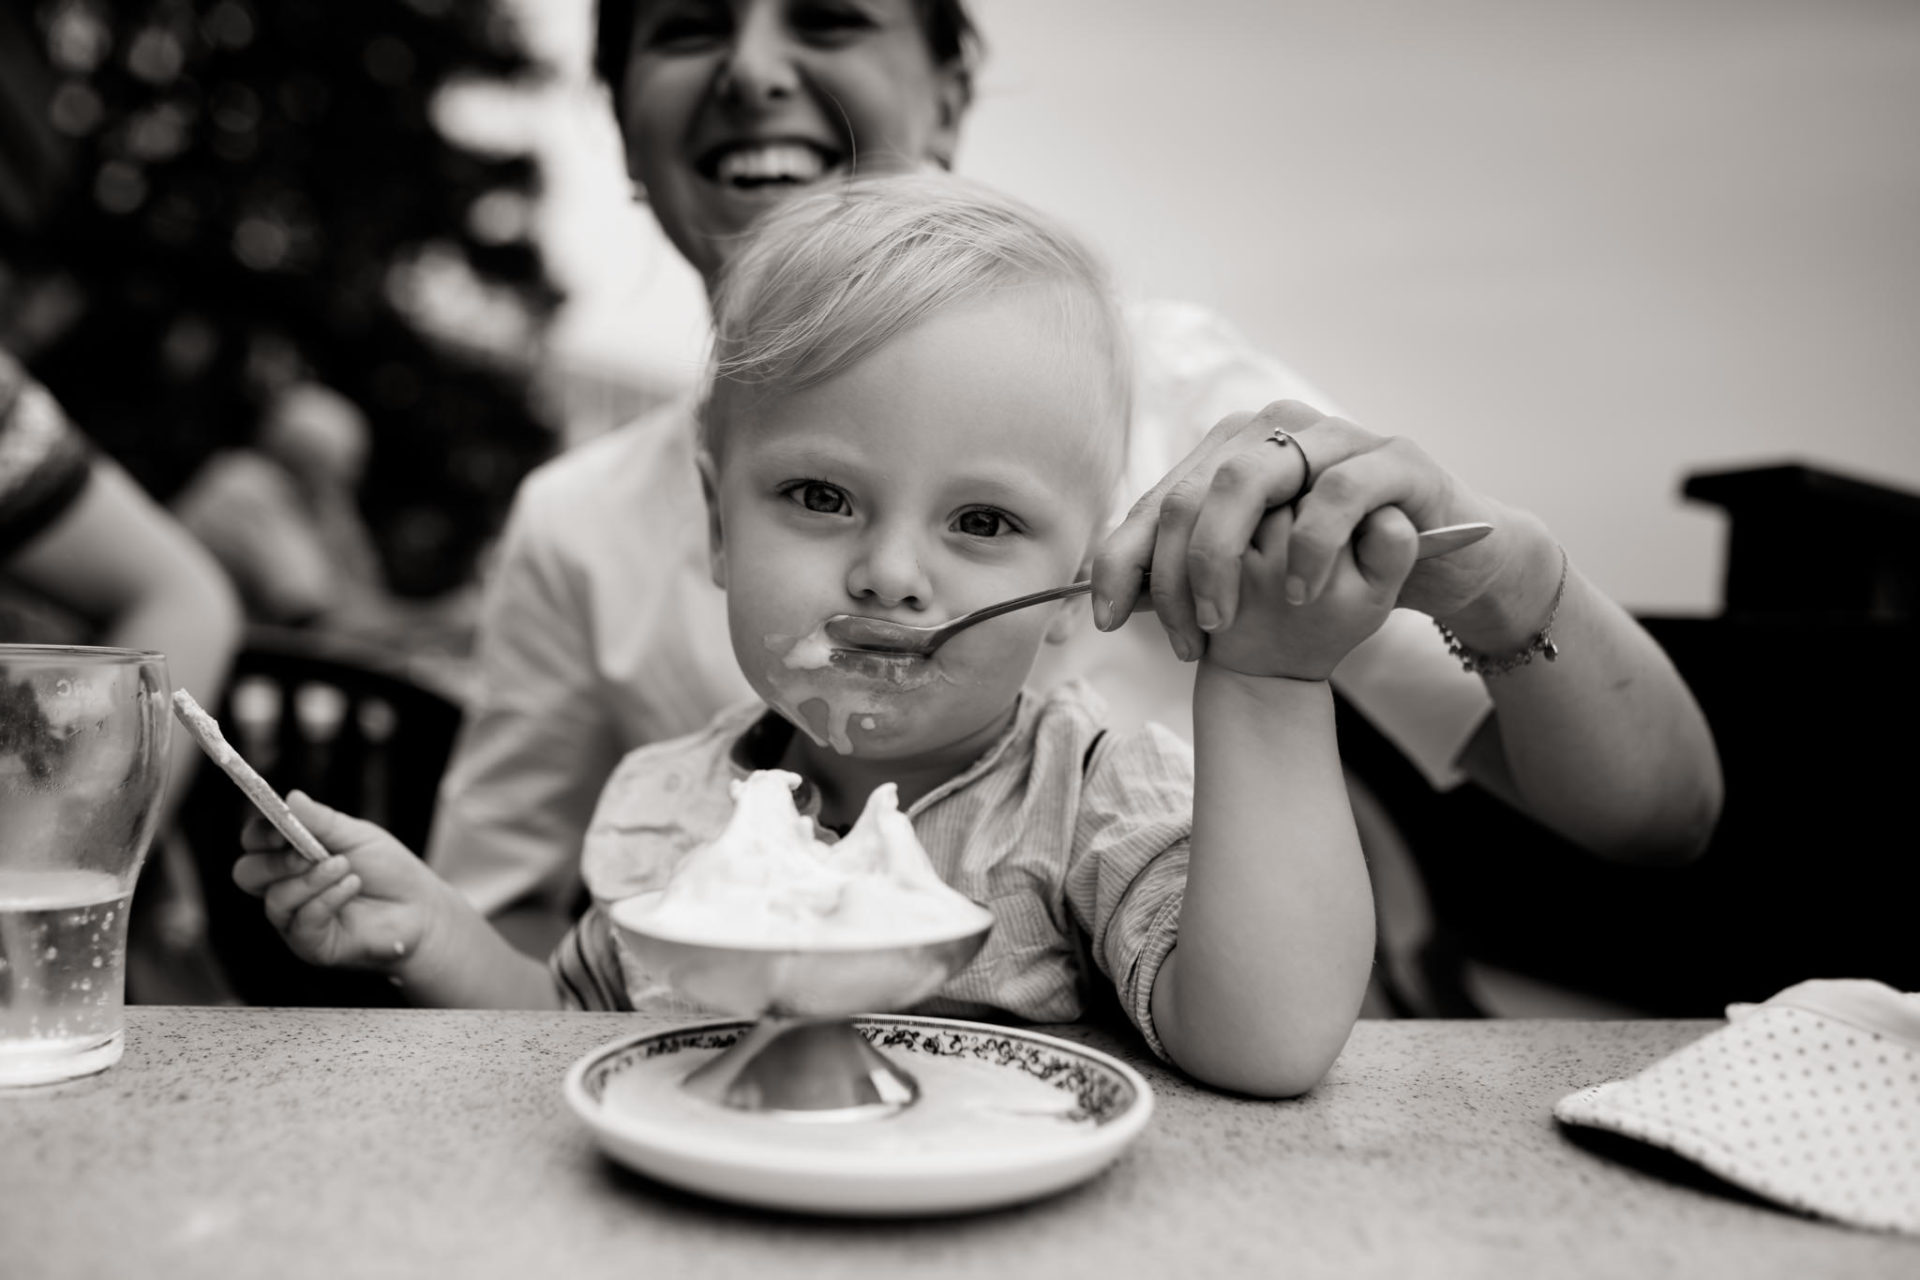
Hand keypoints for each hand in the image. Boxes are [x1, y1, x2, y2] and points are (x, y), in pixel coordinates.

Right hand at [231, 792, 447, 972]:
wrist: (421, 908)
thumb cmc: (388, 870)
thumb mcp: (356, 836)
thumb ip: (321, 821)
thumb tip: (291, 797)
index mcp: (289, 857)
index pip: (253, 844)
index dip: (259, 834)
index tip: (279, 828)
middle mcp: (285, 888)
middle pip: (247, 874)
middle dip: (275, 862)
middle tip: (309, 855)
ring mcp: (294, 919)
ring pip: (275, 900)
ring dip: (312, 880)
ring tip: (346, 868)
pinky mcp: (311, 945)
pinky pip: (301, 923)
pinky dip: (327, 900)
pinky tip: (352, 886)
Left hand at [1090, 401, 1544, 661]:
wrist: (1442, 561)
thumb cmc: (1335, 569)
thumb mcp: (1257, 577)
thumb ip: (1195, 574)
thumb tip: (1115, 598)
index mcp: (1229, 454)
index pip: (1155, 503)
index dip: (1122, 561)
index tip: (1108, 622)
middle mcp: (1272, 431)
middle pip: (1189, 493)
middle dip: (1173, 574)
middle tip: (1188, 636)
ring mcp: (1333, 436)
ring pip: (1248, 481)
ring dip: (1224, 559)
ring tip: (1226, 621)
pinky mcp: (1395, 458)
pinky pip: (1339, 490)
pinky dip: (1310, 544)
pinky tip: (1298, 593)